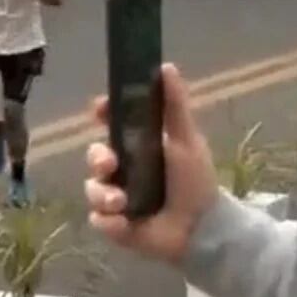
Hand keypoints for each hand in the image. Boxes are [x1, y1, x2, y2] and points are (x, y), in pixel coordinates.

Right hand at [84, 63, 219, 264]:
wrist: (204, 230)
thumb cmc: (195, 182)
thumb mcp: (186, 140)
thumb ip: (174, 106)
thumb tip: (165, 66)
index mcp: (137, 147)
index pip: (110, 124)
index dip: (102, 114)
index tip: (99, 109)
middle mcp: (123, 171)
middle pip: (94, 156)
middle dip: (96, 158)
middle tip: (110, 165)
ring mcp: (116, 198)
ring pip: (92, 188)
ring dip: (103, 194)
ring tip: (122, 203)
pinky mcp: (114, 225)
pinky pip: (98, 218)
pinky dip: (108, 220)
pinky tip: (124, 221)